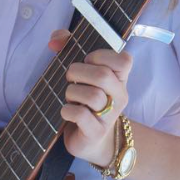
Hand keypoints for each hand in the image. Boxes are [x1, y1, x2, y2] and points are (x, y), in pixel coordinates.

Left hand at [48, 28, 132, 167]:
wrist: (91, 140)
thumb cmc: (84, 101)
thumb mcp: (81, 74)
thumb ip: (69, 48)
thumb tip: (55, 39)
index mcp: (119, 79)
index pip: (124, 60)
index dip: (101, 55)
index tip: (87, 61)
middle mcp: (119, 96)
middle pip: (103, 75)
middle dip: (78, 72)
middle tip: (70, 78)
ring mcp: (109, 116)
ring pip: (92, 96)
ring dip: (72, 93)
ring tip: (69, 97)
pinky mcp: (96, 132)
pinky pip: (81, 116)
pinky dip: (67, 111)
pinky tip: (66, 112)